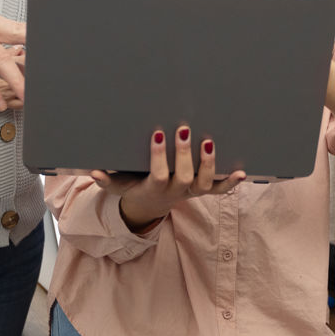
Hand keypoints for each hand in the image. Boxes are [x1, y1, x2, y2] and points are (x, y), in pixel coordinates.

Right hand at [91, 126, 245, 231]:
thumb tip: (93, 173)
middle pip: (184, 176)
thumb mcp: (120, 185)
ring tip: (208, 141)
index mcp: (156, 188)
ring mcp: (192, 191)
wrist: (151, 205)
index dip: (160, 157)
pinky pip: (219, 189)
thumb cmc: (135, 188)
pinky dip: (230, 182)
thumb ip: (108, 180)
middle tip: (184, 129)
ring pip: (204, 182)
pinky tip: (241, 172)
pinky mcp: (203, 189)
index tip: (159, 134)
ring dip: (209, 163)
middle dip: (185, 154)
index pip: (159, 175)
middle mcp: (177, 190)